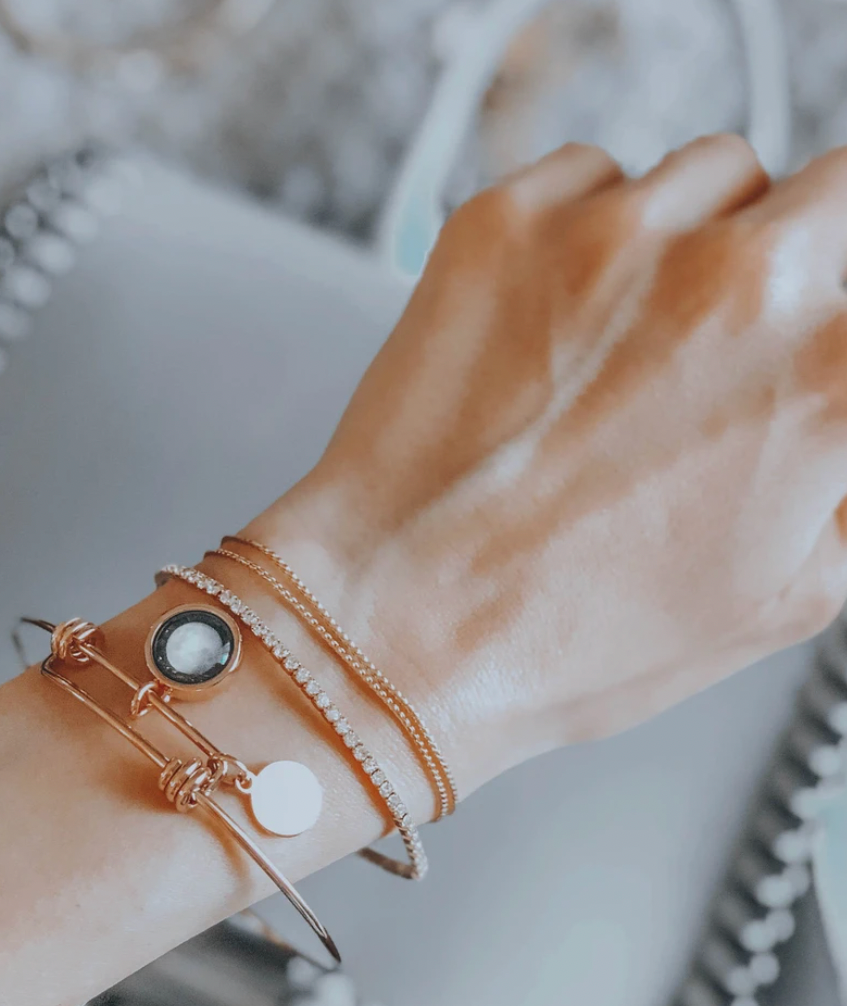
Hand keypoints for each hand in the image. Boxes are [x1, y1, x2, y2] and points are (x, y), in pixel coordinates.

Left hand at [250, 136, 846, 785]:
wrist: (397, 624)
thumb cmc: (567, 637)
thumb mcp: (786, 596)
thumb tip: (838, 414)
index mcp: (827, 375)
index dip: (835, 320)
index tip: (809, 336)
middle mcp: (734, 283)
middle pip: (824, 190)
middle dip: (799, 253)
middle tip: (740, 330)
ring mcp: (613, 237)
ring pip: (710, 175)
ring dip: (695, 239)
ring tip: (635, 340)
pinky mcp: (506, 224)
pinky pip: (590, 178)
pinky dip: (589, 230)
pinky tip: (560, 322)